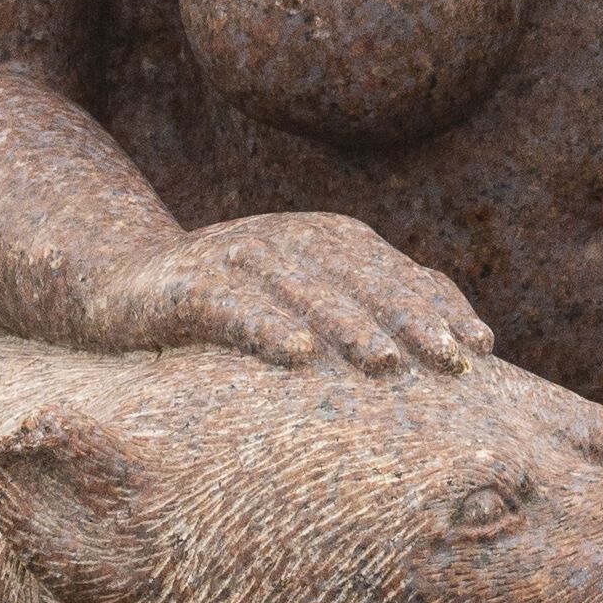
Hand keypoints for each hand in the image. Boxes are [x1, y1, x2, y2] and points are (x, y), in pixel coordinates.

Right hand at [96, 208, 490, 374]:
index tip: (482, 350)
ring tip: (387, 363)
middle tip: (451, 363)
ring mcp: (236, 255)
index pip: (398, 273)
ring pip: (304, 289)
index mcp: (328, 241)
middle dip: (410, 319)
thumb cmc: (234, 306)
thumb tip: (463, 338)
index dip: (441, 308)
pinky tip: (297, 357)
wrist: (121, 285)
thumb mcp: (307, 302)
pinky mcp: (186, 283)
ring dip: (348, 324)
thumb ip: (372, 308)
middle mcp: (289, 239)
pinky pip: (232, 304)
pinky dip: (266, 326)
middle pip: (361, 278)